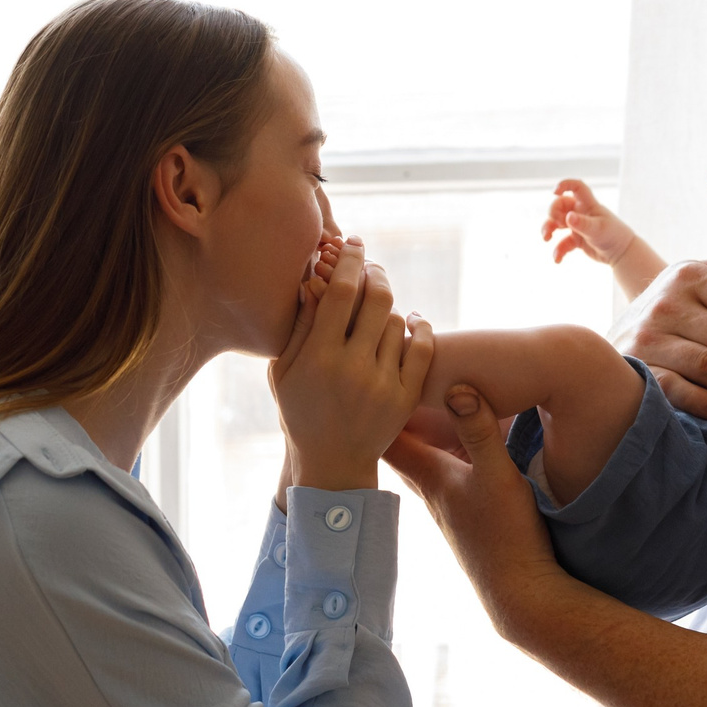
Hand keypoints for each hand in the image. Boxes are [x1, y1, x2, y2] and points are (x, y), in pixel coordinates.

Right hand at [270, 239, 435, 491]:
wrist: (332, 463)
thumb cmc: (299, 410)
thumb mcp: (283, 370)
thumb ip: (299, 324)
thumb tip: (314, 278)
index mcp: (319, 358)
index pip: (342, 292)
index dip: (350, 260)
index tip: (354, 243)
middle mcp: (354, 369)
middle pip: (377, 299)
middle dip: (375, 273)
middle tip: (370, 266)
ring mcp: (384, 384)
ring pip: (397, 322)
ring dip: (388, 306)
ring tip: (378, 306)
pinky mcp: (406, 397)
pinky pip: (423, 348)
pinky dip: (420, 328)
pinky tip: (410, 321)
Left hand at [384, 385, 576, 645]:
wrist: (520, 590)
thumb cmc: (506, 535)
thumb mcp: (497, 474)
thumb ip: (479, 429)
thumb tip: (457, 387)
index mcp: (428, 475)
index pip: (388, 434)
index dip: (375, 404)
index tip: (368, 373)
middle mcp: (428, 488)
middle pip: (397, 443)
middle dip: (389, 411)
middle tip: (385, 377)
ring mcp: (444, 502)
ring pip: (419, 457)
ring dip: (414, 430)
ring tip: (413, 398)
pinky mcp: (462, 512)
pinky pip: (439, 469)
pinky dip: (437, 447)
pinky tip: (451, 439)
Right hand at [541, 179, 641, 267]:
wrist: (622, 254)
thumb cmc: (613, 236)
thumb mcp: (598, 229)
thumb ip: (582, 223)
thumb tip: (568, 217)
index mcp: (588, 205)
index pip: (576, 187)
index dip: (564, 185)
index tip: (554, 192)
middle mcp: (581, 213)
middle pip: (560, 206)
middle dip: (552, 213)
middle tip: (555, 224)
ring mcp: (578, 226)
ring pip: (557, 223)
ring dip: (548, 229)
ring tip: (546, 238)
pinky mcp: (577, 240)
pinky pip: (562, 243)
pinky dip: (558, 250)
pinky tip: (557, 259)